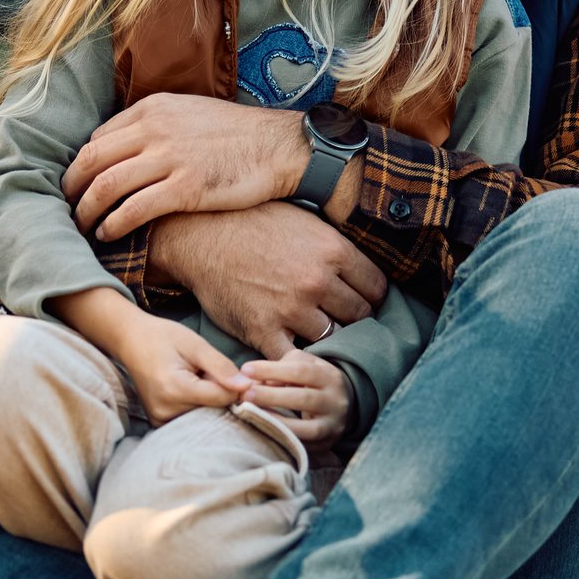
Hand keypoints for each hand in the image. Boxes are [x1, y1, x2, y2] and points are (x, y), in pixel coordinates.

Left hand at [64, 93, 311, 239]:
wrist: (280, 147)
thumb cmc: (237, 136)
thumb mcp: (190, 114)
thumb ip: (156, 126)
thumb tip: (126, 149)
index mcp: (152, 109)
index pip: (98, 139)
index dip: (82, 167)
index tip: (78, 187)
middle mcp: (155, 129)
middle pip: (92, 161)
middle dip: (71, 189)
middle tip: (66, 210)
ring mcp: (169, 158)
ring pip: (106, 187)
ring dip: (86, 211)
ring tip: (82, 227)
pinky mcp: (185, 188)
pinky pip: (133, 209)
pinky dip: (113, 225)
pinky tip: (108, 235)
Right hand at [112, 310, 253, 423]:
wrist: (131, 341)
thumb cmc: (164, 338)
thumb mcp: (195, 344)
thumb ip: (221, 366)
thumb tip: (247, 387)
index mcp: (174, 388)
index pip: (221, 398)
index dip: (237, 387)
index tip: (243, 375)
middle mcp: (165, 410)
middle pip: (214, 410)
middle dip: (222, 394)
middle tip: (213, 372)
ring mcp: (160, 420)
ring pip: (205, 417)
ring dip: (211, 401)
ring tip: (198, 379)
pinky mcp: (159, 424)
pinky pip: (192, 420)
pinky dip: (199, 407)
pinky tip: (192, 390)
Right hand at [149, 204, 388, 357]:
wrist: (201, 234)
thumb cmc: (252, 222)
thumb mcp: (304, 220)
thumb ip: (334, 247)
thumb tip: (360, 268)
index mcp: (333, 250)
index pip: (376, 288)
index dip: (370, 296)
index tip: (360, 300)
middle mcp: (317, 281)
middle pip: (359, 316)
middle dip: (351, 318)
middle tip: (338, 317)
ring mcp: (291, 308)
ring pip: (332, 338)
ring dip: (324, 337)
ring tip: (315, 331)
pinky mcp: (263, 330)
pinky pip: (294, 357)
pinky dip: (296, 357)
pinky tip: (294, 349)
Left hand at [238, 351, 352, 445]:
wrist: (341, 406)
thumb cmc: (312, 381)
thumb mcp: (302, 366)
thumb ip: (279, 368)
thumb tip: (253, 381)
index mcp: (330, 376)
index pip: (301, 370)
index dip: (272, 370)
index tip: (246, 370)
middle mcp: (336, 402)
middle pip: (304, 399)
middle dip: (271, 396)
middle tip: (246, 394)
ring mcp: (332, 426)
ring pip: (307, 428)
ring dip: (276, 420)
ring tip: (251, 412)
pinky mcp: (325, 445)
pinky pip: (302, 445)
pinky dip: (283, 437)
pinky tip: (264, 429)